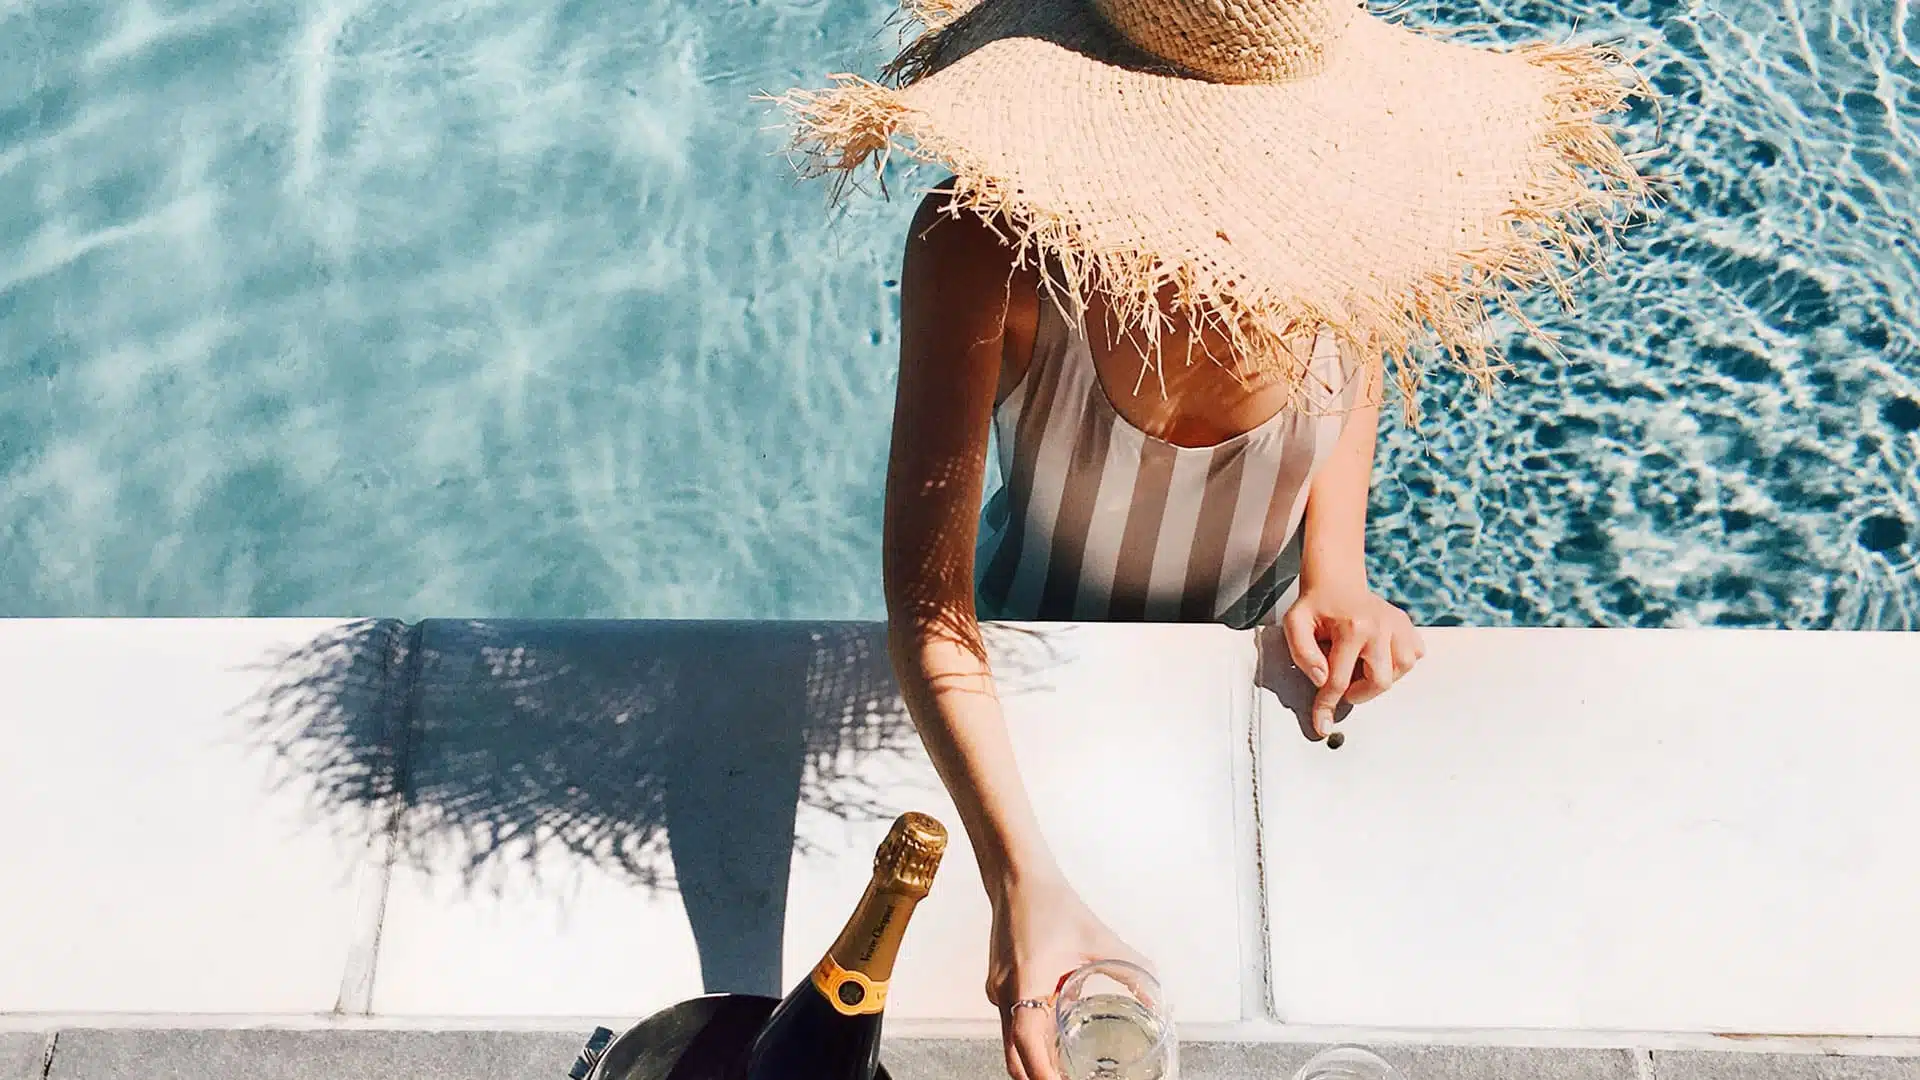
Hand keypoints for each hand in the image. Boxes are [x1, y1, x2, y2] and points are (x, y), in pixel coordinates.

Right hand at [985, 870, 1151, 1079]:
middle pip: (1016, 1056)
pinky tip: (1058, 1044)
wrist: (1016, 877)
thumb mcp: (1098, 938)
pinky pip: (1014, 1025)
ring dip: (1038, 1062)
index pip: (1026, 1044)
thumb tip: (1159, 1000)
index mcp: (1025, 981)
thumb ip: (1132, 970)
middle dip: (1041, 1079)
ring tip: (1068, 1074)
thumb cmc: (1051, 903)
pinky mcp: (1001, 987)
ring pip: (1013, 1043)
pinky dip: (1034, 1041)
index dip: (1044, 1075)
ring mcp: (998, 992)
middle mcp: (1004, 993)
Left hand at [1282, 580, 1424, 736]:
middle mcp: (1381, 625)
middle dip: (1359, 693)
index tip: (1322, 724)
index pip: (1339, 679)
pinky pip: (1413, 656)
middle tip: (1343, 685)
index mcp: (1352, 626)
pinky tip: (1378, 656)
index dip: (1327, 705)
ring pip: (1401, 670)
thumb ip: (1302, 653)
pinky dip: (1398, 664)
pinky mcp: (1408, 626)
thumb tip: (1321, 680)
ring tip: (1361, 667)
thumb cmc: (1315, 606)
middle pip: (1380, 681)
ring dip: (1380, 678)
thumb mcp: (1295, 624)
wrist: (1336, 581)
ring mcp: (1399, 624)